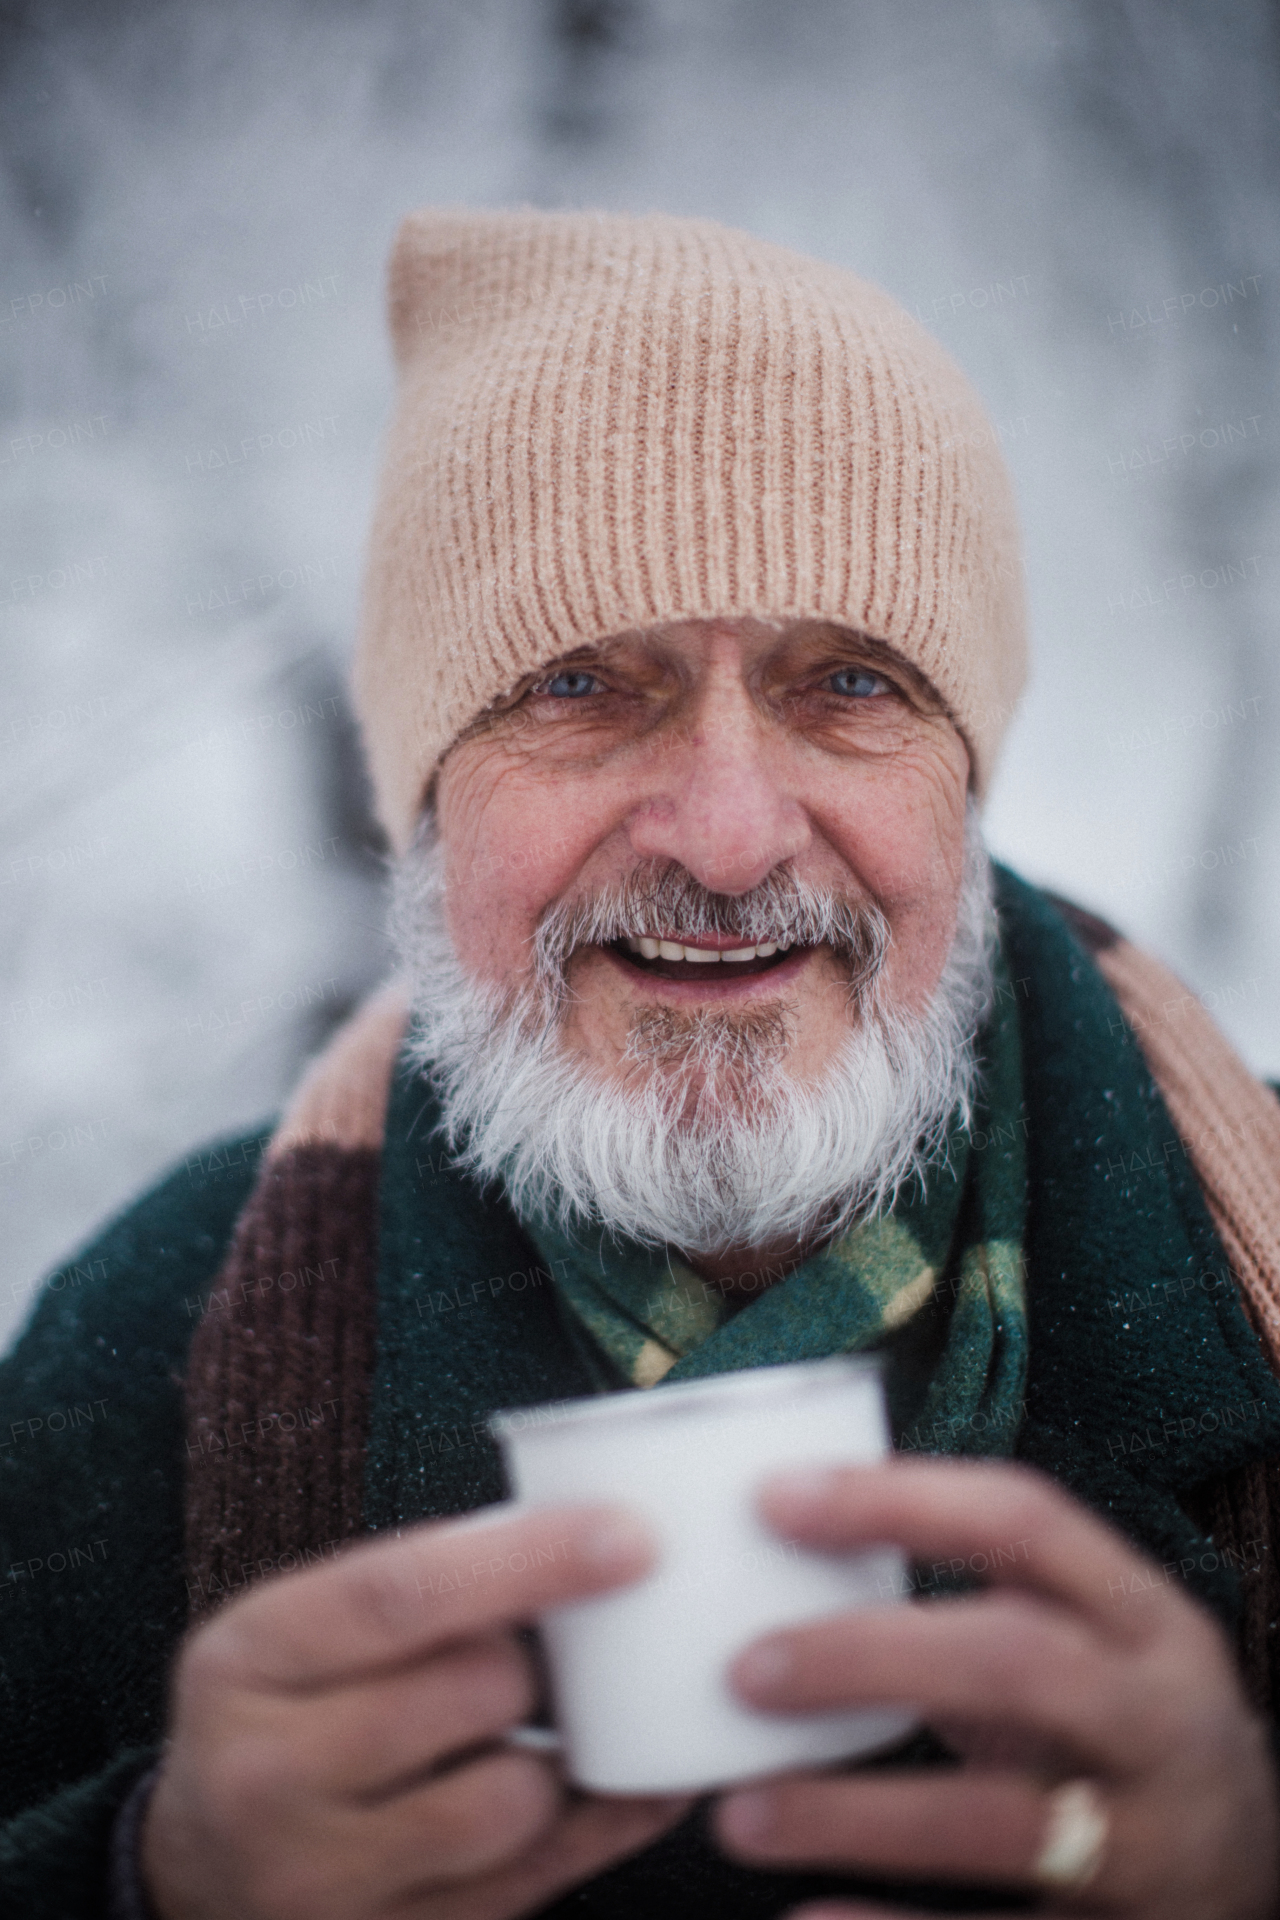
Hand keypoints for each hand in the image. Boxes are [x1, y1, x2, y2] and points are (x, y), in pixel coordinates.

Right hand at [143, 1503, 688, 1919]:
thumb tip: (578, 1539)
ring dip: (549, 1758)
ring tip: (521, 1739)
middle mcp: (266, 1776)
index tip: (629, 1537)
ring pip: (511, 1802)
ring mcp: (319, 1882)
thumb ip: (413, 1583)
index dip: (529, 1559)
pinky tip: (624, 1784)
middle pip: (472, 1692)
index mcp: (247, 1659)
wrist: (195, 1867)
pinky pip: (534, 1884)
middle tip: (524, 1662)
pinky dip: (595, 1826)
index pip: (402, 1594)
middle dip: (533, 1664)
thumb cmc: (277, 1713)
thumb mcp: (297, 1625)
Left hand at [712, 1459, 1278, 1918]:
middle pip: (1014, 1664)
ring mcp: (1148, 1843)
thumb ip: (974, 1604)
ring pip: (998, 1822)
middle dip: (870, 1657)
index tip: (775, 1497)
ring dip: (856, 1816)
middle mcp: (1157, 1720)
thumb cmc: (1123, 1729)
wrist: (1266, 1870)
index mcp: (1144, 1616)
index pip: (1024, 1520)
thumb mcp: (1090, 1644)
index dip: (898, 1500)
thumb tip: (782, 1562)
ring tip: (740, 1814)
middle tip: (745, 1668)